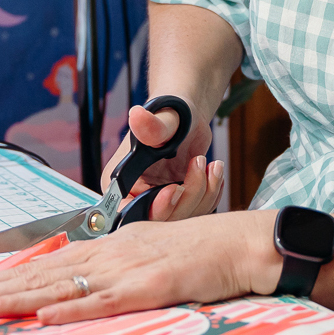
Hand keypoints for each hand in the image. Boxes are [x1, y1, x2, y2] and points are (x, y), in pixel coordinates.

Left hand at [0, 207, 275, 322]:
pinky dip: (72, 308)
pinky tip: (43, 314)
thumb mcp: (142, 259)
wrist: (235, 243)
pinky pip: (103, 300)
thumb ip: (108, 274)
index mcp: (101, 249)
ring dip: (15, 299)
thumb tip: (74, 294)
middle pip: (37, 273)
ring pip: (58, 286)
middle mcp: (104, 254)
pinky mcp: (146, 287)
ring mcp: (123, 270)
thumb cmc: (193, 254)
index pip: (39, 264)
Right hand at [106, 103, 219, 221]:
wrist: (187, 115)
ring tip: (209, 164)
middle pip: (162, 220)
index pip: (130, 214)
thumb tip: (137, 116)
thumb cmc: (170, 114)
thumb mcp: (164, 120)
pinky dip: (210, 193)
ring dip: (204, 192)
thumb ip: (152, 126)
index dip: (155, 208)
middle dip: (187, 196)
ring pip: (183, 218)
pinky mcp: (178, 202)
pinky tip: (212, 171)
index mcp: (121, 182)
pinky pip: (197, 212)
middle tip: (197, 165)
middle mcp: (136, 195)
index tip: (174, 189)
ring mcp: (159, 201)